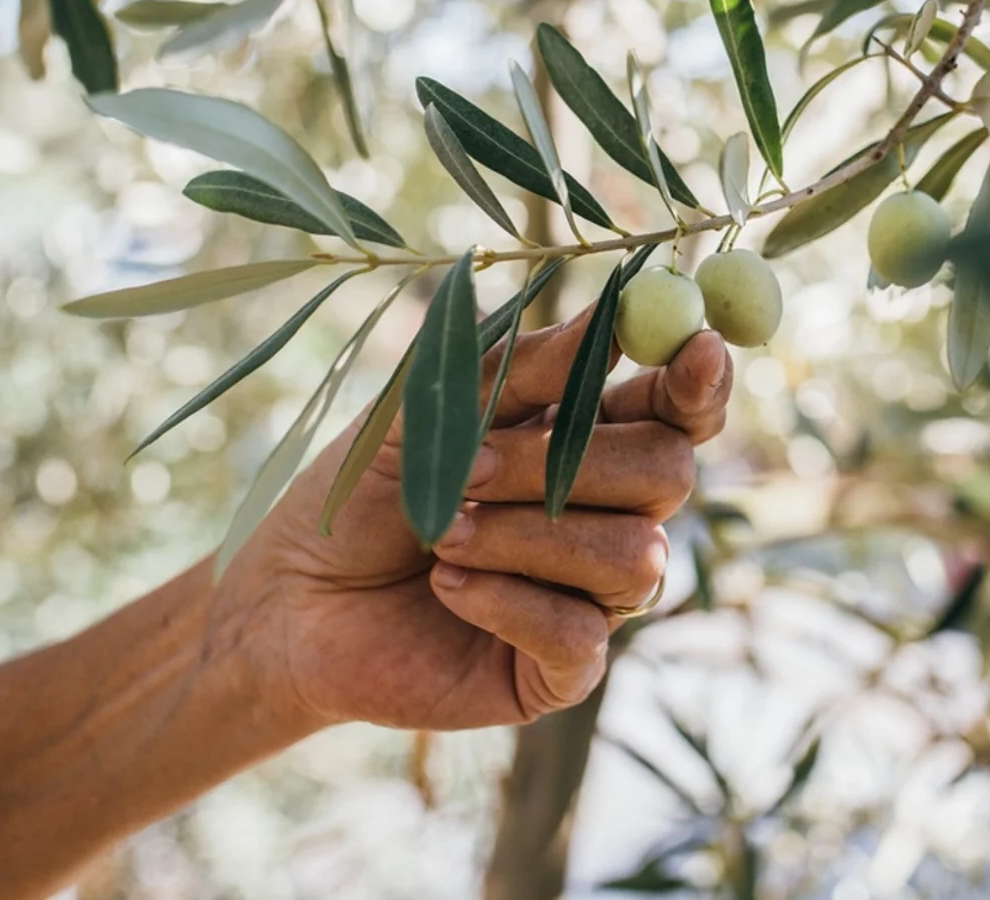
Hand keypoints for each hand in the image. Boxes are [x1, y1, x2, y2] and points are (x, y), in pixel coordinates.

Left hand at [212, 310, 731, 735]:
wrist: (289, 600)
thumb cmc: (363, 495)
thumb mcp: (432, 411)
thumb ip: (523, 370)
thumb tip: (612, 318)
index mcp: (588, 441)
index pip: (679, 411)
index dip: (700, 383)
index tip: (697, 348)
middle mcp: (607, 516)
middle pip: (668, 474)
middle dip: (567, 463)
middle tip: (472, 466)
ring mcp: (592, 597)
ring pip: (634, 557)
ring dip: (526, 536)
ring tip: (440, 533)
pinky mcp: (560, 671)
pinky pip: (581, 634)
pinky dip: (506, 600)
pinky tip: (447, 587)